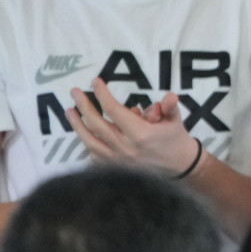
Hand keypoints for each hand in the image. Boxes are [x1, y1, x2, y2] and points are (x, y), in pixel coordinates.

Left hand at [66, 78, 200, 176]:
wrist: (180, 168)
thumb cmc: (176, 140)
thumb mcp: (175, 120)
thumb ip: (169, 107)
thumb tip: (169, 96)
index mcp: (141, 134)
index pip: (114, 110)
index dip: (102, 94)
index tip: (95, 82)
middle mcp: (126, 148)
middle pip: (97, 124)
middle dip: (84, 106)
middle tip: (75, 92)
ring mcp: (119, 161)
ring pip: (90, 141)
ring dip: (77, 126)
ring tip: (69, 112)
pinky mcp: (116, 169)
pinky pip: (95, 156)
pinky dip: (87, 144)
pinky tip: (83, 134)